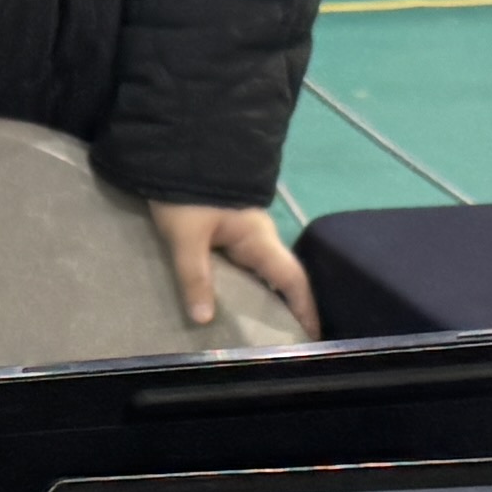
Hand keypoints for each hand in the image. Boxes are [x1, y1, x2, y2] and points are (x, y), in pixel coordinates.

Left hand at [152, 199, 317, 336]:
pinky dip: (247, 286)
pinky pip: (245, 265)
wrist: (178, 149)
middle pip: (282, 279)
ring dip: (266, 298)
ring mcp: (245, 232)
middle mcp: (259, 237)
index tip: (313, 337)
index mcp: (259, 238)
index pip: (292, 279)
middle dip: (288, 309)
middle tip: (284, 343)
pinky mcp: (228, 229)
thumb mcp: (186, 237)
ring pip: (263, 272)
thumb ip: (194, 276)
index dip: (305, 308)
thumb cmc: (186, 193)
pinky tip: (235, 303)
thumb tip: (204, 319)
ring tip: (260, 331)